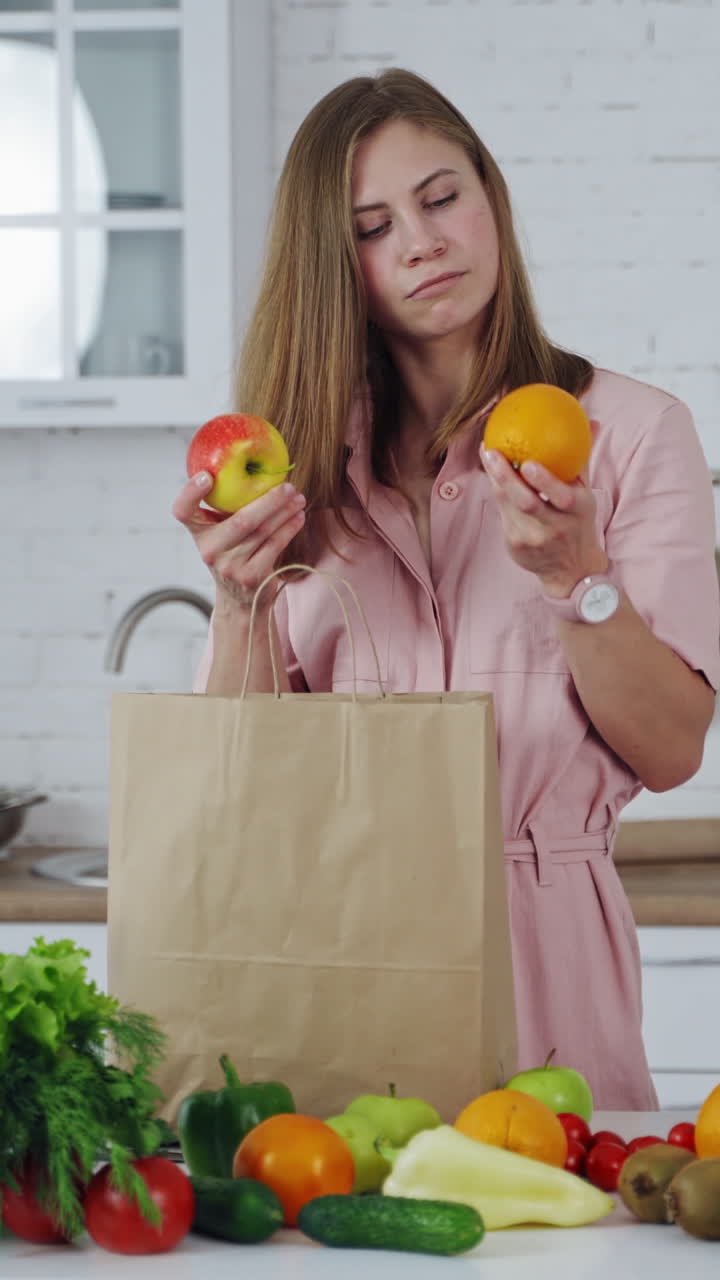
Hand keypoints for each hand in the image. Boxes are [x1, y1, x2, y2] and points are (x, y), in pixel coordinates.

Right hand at [172, 473, 306, 608]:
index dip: (190, 492)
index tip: (207, 476)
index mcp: (198, 532)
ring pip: (263, 532)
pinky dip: (289, 528)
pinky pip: (274, 545)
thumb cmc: (234, 552)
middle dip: (270, 500)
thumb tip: (258, 467)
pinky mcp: (251, 577)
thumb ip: (227, 507)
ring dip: (285, 512)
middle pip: (241, 520)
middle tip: (289, 486)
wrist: (240, 598)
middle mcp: (210, 550)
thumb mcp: (222, 532)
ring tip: (299, 499)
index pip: (182, 511)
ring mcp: (230, 567)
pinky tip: (298, 517)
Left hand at [480, 444, 606, 595]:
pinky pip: (503, 515)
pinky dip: (498, 494)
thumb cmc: (578, 521)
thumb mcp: (586, 495)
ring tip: (487, 455)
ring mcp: (533, 540)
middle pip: (527, 503)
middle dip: (506, 477)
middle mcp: (556, 529)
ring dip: (496, 481)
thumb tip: (594, 422)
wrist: (572, 570)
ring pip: (508, 508)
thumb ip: (582, 460)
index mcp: (578, 512)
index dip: (544, 482)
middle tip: (492, 453)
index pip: (562, 497)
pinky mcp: (515, 547)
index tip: (529, 463)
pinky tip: (490, 473)